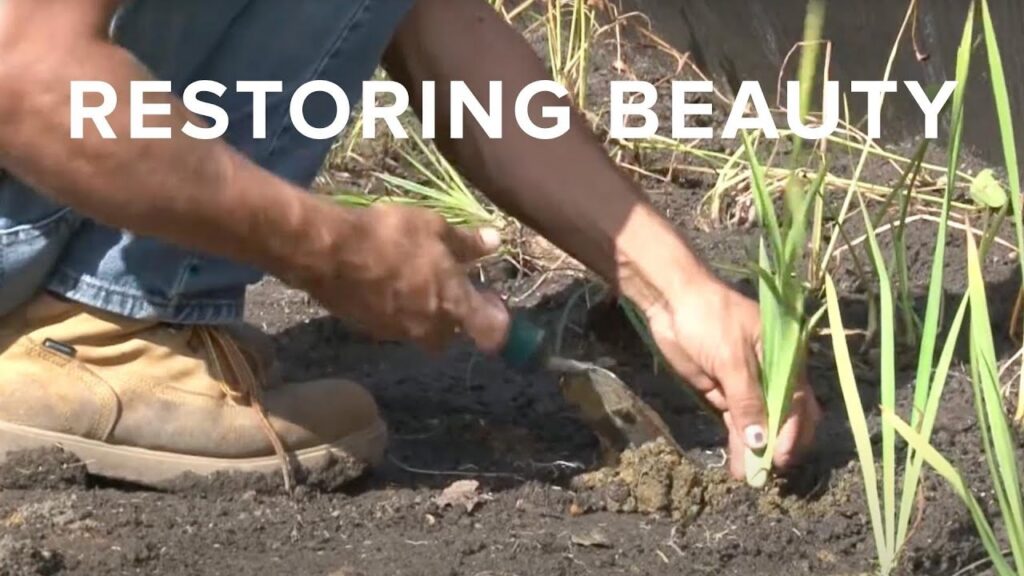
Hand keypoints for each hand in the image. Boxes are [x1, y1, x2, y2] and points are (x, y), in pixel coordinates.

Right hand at [297, 203, 509, 353]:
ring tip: (412, 278)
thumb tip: (494, 242)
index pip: (491, 333)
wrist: (330, 253)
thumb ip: (466, 242)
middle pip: (451, 335)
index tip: (489, 297)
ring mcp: (396, 333)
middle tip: (446, 285)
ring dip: (422, 312)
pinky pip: (392, 324)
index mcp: (453, 304)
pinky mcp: (368, 330)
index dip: (496, 320)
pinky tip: (384, 282)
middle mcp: (429, 327)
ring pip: (420, 330)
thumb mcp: (434, 228)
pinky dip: (395, 309)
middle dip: (453, 316)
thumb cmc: (391, 236)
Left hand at [643, 276, 820, 480]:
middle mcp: (772, 372)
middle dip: (776, 444)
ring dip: (754, 449)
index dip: (792, 432)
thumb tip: (759, 440)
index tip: (781, 457)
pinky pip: (736, 419)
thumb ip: (747, 400)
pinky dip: (737, 440)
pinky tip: (738, 463)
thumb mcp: (732, 359)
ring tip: (749, 478)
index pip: (798, 401)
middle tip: (767, 473)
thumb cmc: (711, 319)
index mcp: (785, 357)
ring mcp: (747, 382)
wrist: (673, 300)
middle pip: (782, 415)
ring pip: (757, 421)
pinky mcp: (723, 388)